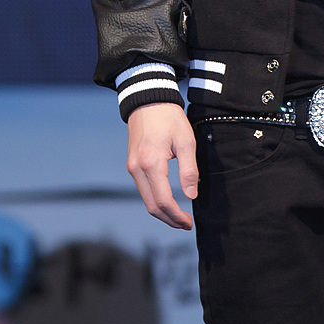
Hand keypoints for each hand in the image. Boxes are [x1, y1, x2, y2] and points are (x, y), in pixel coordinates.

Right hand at [127, 102, 197, 229]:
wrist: (148, 99)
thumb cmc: (169, 117)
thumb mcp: (185, 141)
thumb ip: (189, 170)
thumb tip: (191, 195)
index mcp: (152, 163)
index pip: (163, 201)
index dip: (176, 216)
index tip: (189, 222)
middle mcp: (137, 169)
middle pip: (151, 206)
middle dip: (169, 219)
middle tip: (186, 224)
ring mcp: (132, 167)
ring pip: (146, 200)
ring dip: (162, 211)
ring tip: (179, 216)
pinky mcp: (132, 164)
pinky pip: (142, 189)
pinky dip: (155, 200)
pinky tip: (167, 201)